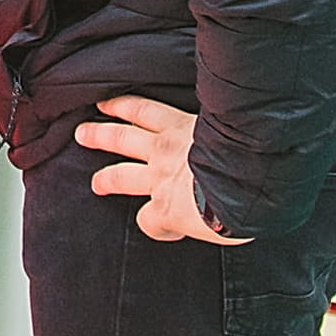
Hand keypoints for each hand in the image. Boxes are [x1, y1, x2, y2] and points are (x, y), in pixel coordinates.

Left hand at [77, 96, 245, 244]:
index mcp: (184, 125)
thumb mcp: (236, 126)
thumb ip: (225, 129)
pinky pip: (148, 221)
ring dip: (106, 178)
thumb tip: (238, 130)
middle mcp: (167, 149)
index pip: (147, 111)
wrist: (250, 176)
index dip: (126, 107)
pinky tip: (158, 230)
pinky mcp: (165, 209)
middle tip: (81, 133)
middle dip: (100, 135)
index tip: (109, 105)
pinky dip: (151, 226)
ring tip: (96, 183)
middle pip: (123, 137)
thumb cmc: (254, 150)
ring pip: (123, 175)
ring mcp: (161, 179)